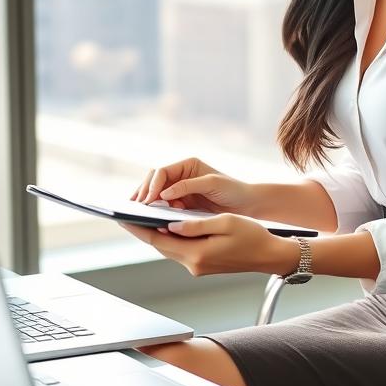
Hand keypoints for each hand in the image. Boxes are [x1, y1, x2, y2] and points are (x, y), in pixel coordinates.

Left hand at [116, 213, 295, 277]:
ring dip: (155, 234)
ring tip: (141, 218)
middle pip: (159, 246)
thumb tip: (170, 225)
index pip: (158, 240)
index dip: (138, 228)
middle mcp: (193, 264)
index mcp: (197, 254)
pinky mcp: (202, 265)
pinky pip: (179, 250)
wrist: (270, 256)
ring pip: (168, 249)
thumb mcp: (225, 223)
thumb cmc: (253, 236)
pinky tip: (165, 227)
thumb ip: (195, 225)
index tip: (122, 218)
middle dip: (142, 230)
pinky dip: (169, 238)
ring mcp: (197, 267)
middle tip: (126, 215)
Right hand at [129, 157, 258, 215]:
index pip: (162, 172)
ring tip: (139, 214)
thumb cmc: (233, 190)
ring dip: (147, 202)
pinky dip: (156, 212)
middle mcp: (181, 175)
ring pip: (155, 194)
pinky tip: (152, 219)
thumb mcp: (212, 184)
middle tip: (138, 208)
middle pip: (154, 181)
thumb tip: (164, 193)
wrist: (247, 205)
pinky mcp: (181, 204)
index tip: (148, 200)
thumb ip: (188, 186)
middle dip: (144, 192)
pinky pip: (163, 206)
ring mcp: (180, 190)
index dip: (152, 185)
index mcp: (187, 165)